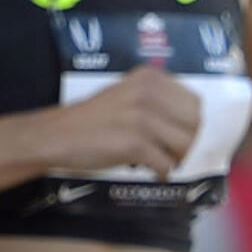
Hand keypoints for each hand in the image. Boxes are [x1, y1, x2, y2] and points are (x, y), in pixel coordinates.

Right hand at [51, 66, 200, 179]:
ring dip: (175, 159)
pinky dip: (161, 173)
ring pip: (185, 146)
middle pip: (194, 125)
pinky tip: (151, 172)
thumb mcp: (127, 93)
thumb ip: (156, 99)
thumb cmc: (93, 119)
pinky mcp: (135, 143)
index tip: (176, 135)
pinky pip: (166, 165)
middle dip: (185, 143)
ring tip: (157, 160)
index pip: (194, 102)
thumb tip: (192, 123)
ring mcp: (142, 118)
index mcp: (150, 77)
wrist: (56, 135)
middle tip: (169, 152)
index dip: (189, 123)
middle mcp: (149, 93)